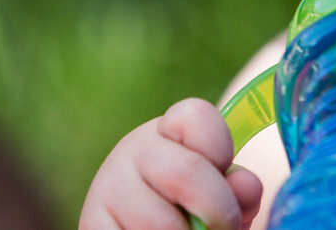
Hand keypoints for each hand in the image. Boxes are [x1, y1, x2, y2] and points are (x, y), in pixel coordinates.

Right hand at [79, 98, 262, 229]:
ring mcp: (106, 188)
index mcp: (167, 130)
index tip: (227, 178)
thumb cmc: (191, 214)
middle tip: (224, 228)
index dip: (221, 151)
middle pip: (187, 172)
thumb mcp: (219, 197)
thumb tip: (244, 185)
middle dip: (219, 210)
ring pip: (162, 223)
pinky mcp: (91, 224)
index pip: (196, 116)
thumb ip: (236, 191)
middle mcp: (131, 150)